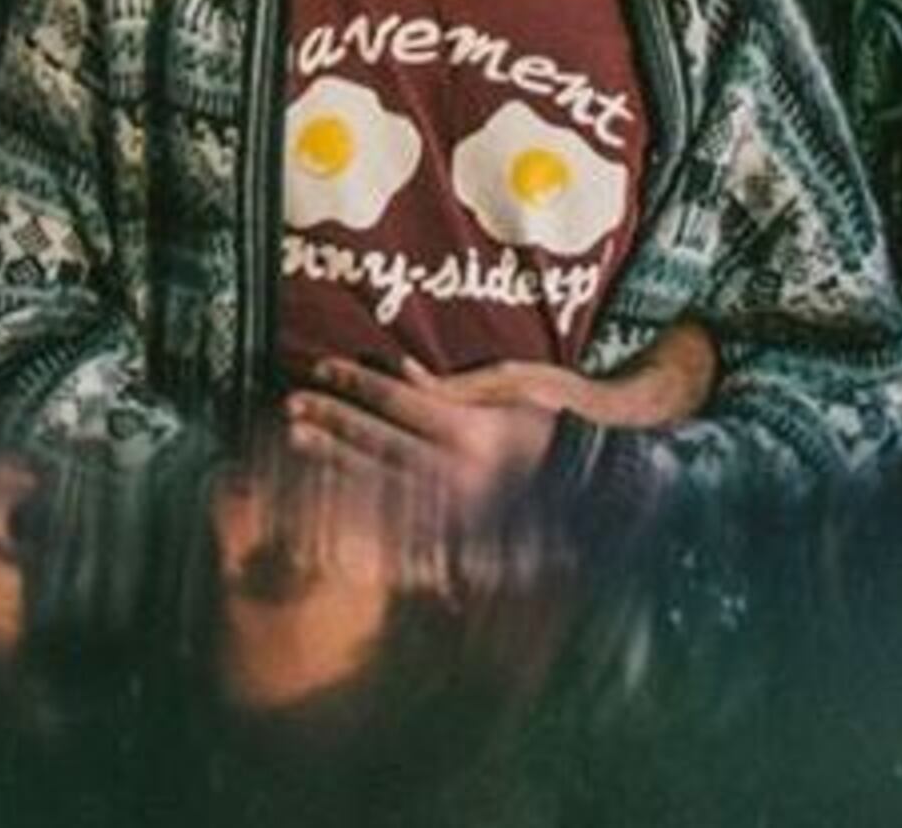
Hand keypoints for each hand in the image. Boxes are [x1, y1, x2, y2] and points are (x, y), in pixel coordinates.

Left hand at [280, 355, 562, 519]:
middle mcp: (461, 477)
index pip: (395, 403)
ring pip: (380, 482)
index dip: (354, 383)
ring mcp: (459, 512)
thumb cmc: (563, 412)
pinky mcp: (464, 534)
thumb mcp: (513, 381)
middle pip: (377, 444)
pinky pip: (404, 519)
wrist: (609, 468)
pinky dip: (365, 503)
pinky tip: (336, 491)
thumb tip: (393, 373)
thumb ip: (449, 386)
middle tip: (292, 407)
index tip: (320, 367)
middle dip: (331, 423)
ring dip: (335, 461)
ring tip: (301, 441)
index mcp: (473, 434)